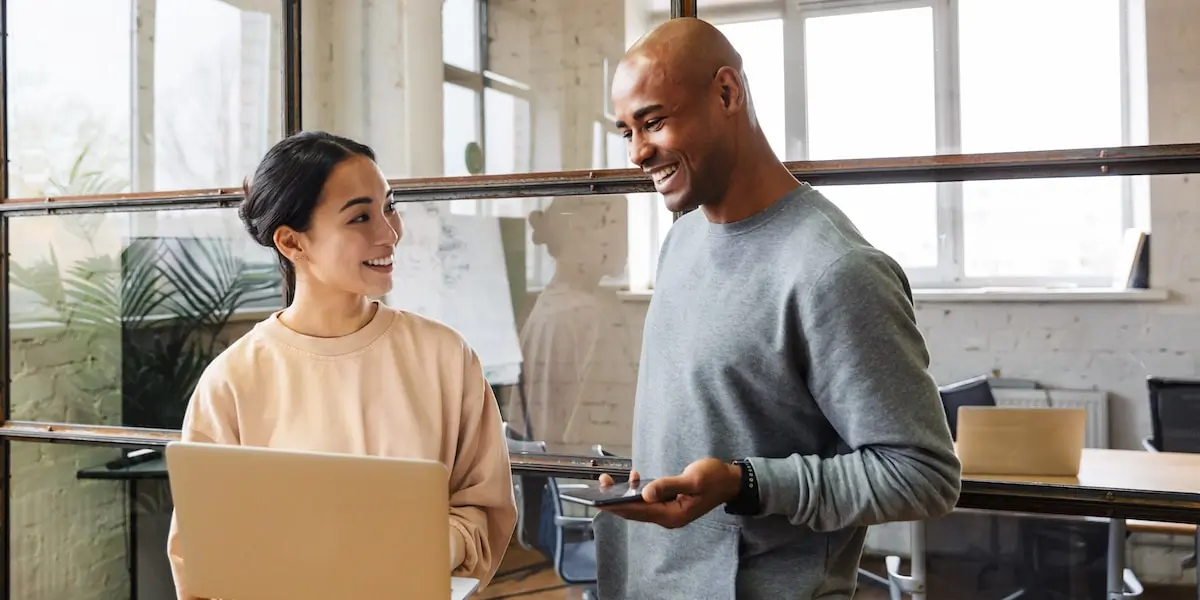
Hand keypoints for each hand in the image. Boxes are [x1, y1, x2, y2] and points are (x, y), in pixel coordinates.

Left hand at [595, 458, 742, 528]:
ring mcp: (669, 512)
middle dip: (616, 501)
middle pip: (636, 512)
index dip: (619, 506)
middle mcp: (669, 517)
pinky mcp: (669, 504)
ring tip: (609, 482)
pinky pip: (649, 501)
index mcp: (674, 515)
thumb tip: (645, 493)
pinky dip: (638, 491)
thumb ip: (668, 485)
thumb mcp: (692, 479)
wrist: (730, 481)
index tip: (601, 501)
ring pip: (640, 507)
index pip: (640, 512)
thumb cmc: (714, 478)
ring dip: (624, 496)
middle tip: (600, 487)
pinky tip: (635, 478)